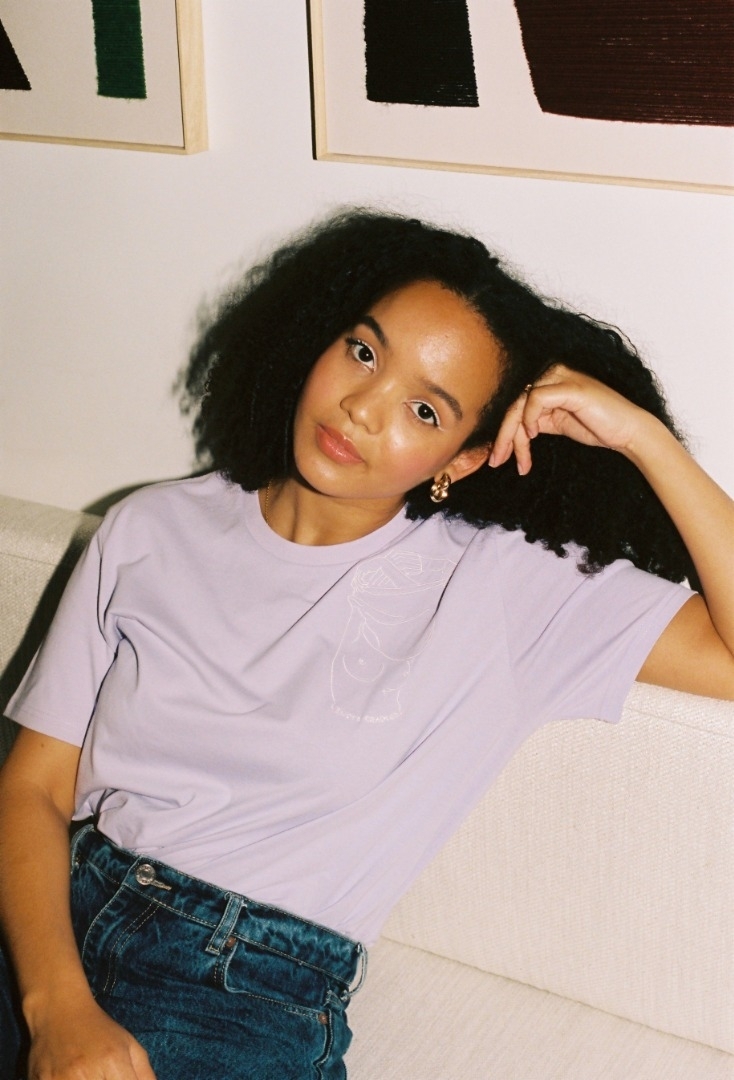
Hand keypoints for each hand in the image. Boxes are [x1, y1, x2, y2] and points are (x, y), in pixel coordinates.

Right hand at [26, 998, 156, 1079]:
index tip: (121, 1079)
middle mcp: (87, 1071)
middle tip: (104, 1075)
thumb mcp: (130, 1046)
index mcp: (114, 1061)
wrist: (60, 1009)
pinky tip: (71, 1077)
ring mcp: (62, 1078)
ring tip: (88, 1075)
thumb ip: (146, 1076)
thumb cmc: (100, 1031)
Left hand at [488, 364, 652, 474]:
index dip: (503, 430)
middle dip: (502, 436)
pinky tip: (534, 435)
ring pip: (519, 404)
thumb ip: (533, 421)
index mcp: (547, 381)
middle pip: (513, 404)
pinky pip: (536, 398)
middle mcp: (552, 374)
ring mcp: (561, 377)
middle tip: (496, 462)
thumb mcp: (556, 423)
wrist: (629, 432)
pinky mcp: (570, 386)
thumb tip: (504, 434)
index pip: (515, 404)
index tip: (497, 456)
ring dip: (513, 436)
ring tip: (520, 462)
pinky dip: (529, 418)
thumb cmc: (597, 427)